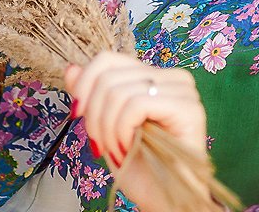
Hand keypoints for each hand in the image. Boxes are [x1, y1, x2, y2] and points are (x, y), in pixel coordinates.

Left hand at [64, 53, 210, 208]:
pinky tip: (128, 148)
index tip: (76, 115)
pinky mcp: (188, 108)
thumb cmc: (140, 168)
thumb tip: (70, 68)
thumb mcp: (106, 127)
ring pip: (119, 92)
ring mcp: (183, 91)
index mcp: (153, 76)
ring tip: (116, 150)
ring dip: (107, 129)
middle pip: (109, 77)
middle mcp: (171, 77)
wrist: (163, 200)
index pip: (108, 60)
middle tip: (101, 144)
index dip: (84, 84)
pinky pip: (136, 105)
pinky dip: (122, 130)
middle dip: (94, 116)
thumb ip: (91, 96)